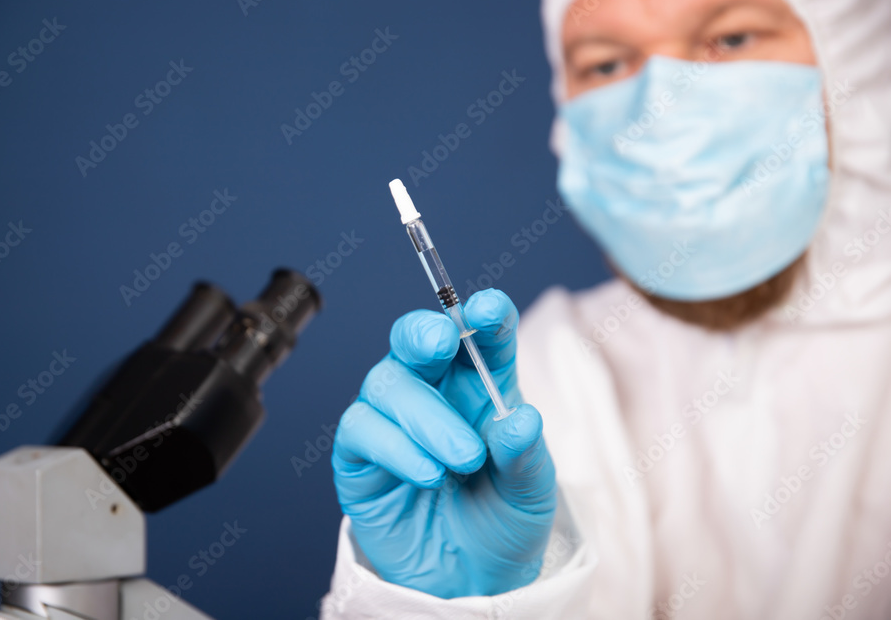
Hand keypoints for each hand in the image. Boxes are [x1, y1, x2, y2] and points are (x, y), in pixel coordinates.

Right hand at [332, 289, 556, 597]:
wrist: (468, 580)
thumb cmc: (501, 520)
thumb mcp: (530, 493)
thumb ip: (524, 456)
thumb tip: (521, 419)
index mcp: (481, 385)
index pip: (480, 335)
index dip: (483, 315)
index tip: (488, 310)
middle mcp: (433, 391)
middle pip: (415, 339)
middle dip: (424, 331)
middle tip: (442, 342)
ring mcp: (392, 420)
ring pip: (387, 383)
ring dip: (425, 416)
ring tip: (463, 459)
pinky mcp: (360, 455)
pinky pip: (362, 429)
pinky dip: (396, 447)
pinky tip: (428, 473)